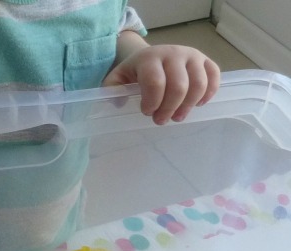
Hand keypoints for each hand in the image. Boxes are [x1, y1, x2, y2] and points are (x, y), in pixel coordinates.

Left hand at [103, 43, 219, 124]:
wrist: (151, 55)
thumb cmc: (134, 72)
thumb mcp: (117, 78)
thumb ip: (112, 89)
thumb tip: (118, 103)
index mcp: (150, 58)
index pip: (155, 82)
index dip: (152, 102)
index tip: (146, 112)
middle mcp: (173, 53)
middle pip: (179, 86)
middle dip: (169, 109)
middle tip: (160, 120)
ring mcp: (192, 56)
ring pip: (198, 84)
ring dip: (188, 106)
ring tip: (178, 117)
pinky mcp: (205, 61)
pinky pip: (214, 76)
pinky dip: (209, 93)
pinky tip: (198, 105)